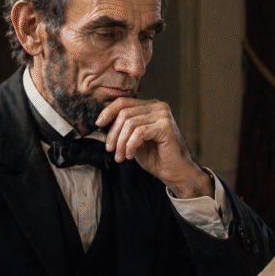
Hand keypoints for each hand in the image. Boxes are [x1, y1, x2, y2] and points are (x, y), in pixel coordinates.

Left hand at [96, 98, 211, 198]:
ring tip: (120, 156)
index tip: (98, 125)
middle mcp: (158, 106)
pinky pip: (139, 132)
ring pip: (130, 123)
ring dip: (121, 143)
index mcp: (150, 106)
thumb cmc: (156, 157)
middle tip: (110, 150)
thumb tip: (101, 122)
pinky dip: (130, 145)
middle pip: (124, 113)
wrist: (176, 173)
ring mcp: (163, 115)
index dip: (108, 112)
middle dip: (113, 133)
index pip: (124, 102)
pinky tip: (130, 156)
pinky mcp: (166, 126)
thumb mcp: (134, 140)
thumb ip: (123, 128)